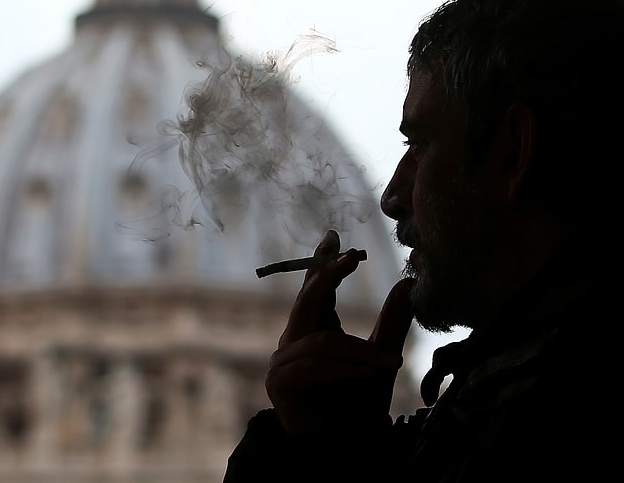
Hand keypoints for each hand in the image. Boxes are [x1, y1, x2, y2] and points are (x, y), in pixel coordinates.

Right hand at [265, 230, 414, 436]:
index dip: (322, 263)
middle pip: (307, 300)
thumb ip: (391, 324)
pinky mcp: (281, 383)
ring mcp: (283, 362)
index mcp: (313, 331)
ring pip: (321, 340)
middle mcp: (294, 341)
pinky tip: (367, 373)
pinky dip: (344, 369)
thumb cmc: (359, 407)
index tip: (333, 236)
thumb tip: (406, 284)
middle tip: (351, 257)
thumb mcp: (382, 360)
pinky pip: (314, 365)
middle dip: (328, 276)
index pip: (314, 290)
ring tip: (388, 363)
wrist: (345, 450)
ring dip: (358, 351)